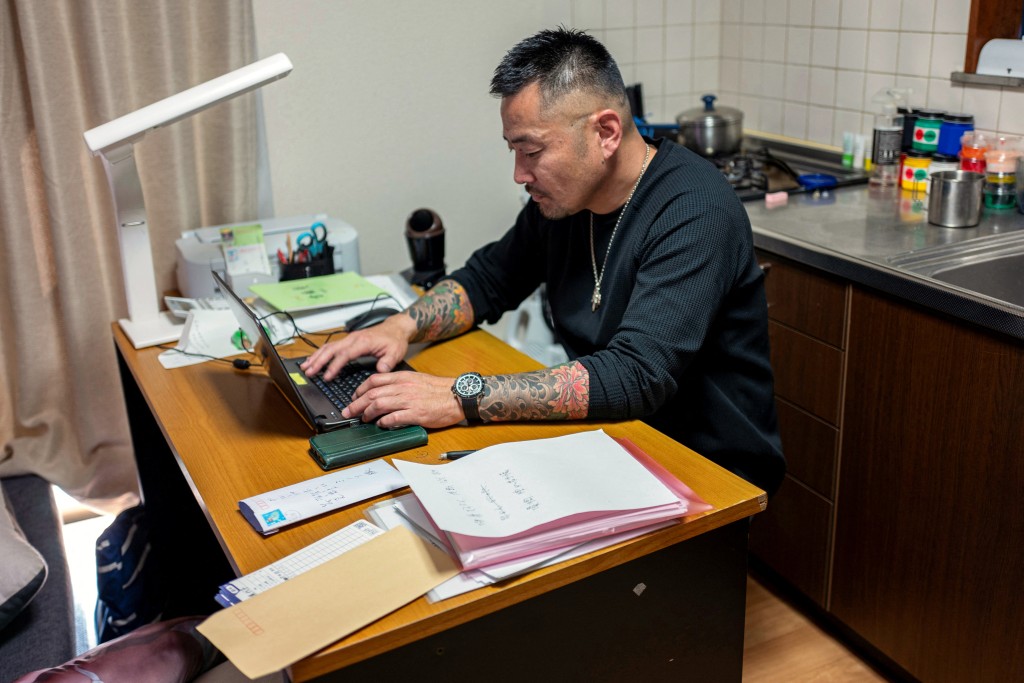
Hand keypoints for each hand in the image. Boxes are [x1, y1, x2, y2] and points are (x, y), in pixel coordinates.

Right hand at [301, 314, 414, 380]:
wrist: (396, 328)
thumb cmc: (395, 340)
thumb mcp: (395, 352)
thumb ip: (388, 362)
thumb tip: (381, 371)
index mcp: (363, 342)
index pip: (345, 354)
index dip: (334, 366)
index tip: (327, 376)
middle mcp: (353, 338)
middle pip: (331, 349)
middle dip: (318, 361)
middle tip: (308, 372)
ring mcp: (350, 338)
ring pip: (328, 347)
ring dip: (316, 357)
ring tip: (305, 367)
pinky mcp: (349, 340)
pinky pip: (332, 346)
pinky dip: (321, 353)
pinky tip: (314, 359)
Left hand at [343, 371, 463, 428]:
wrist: (457, 395)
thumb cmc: (439, 389)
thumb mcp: (416, 379)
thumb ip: (399, 384)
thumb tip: (384, 392)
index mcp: (402, 377)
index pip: (374, 380)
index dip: (360, 390)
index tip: (354, 397)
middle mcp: (403, 387)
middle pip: (371, 394)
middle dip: (356, 404)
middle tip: (348, 412)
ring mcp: (408, 400)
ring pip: (379, 405)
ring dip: (367, 414)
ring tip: (363, 419)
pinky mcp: (415, 414)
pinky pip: (393, 418)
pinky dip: (383, 422)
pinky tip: (381, 424)